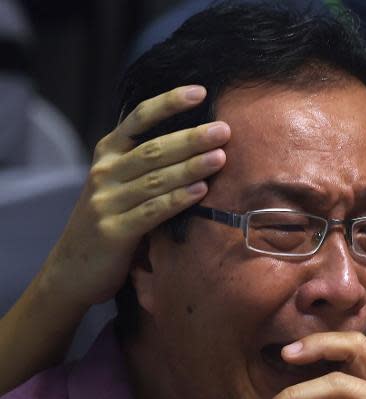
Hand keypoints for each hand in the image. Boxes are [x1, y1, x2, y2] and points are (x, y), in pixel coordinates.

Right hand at [41, 85, 229, 306]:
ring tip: (220, 157)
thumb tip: (197, 142)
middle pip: (154, 149)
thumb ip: (146, 164)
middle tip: (223, 129)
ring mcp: (107, 202)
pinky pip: (152, 211)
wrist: (71, 269)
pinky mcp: (114, 231)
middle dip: (191, 137)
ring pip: (155, 179)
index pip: (139, 119)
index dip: (168, 103)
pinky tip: (201, 191)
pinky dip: (177, 200)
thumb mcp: (120, 184)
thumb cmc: (109, 221)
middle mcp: (105, 173)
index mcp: (108, 154)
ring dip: (191, 166)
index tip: (200, 91)